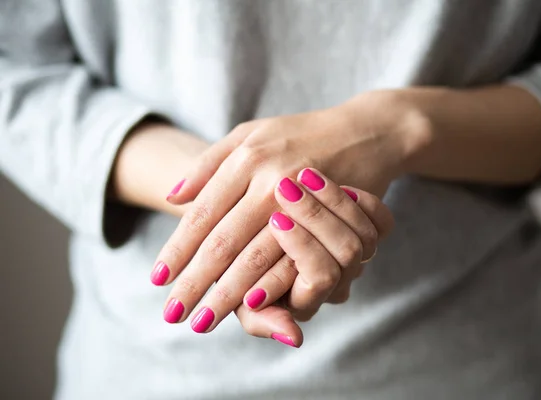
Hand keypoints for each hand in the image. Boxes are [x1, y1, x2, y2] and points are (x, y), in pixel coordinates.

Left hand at [155, 96, 404, 334]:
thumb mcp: (250, 135)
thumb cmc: (299, 135)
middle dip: (194, 281)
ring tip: (203, 320)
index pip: (202, 213)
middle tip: (172, 314)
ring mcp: (302, 197)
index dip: (177, 249)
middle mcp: (270, 176)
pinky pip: (294, 256)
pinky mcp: (327, 217)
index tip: (158, 279)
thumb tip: (171, 196)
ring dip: (226, 292)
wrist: (365, 132)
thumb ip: (209, 164)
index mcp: (246, 156)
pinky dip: (270, 284)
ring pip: (253, 254)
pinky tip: (250, 305)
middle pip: (221, 240)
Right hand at [241, 169, 393, 321]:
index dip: (301, 248)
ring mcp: (357, 256)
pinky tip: (334, 181)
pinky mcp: (371, 231)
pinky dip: (365, 201)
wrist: (250, 221)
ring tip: (302, 175)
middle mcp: (337, 280)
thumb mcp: (234, 294)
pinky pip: (383, 220)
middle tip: (285, 187)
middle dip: (316, 218)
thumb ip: (258, 320)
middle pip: (347, 251)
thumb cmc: (234, 265)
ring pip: (365, 233)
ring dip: (334, 202)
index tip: (276, 219)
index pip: (320, 278)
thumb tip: (295, 338)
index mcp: (307, 298)